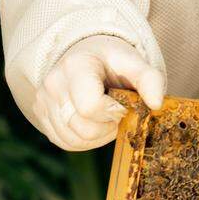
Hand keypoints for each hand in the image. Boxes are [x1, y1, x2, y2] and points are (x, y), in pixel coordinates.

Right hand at [32, 36, 163, 150]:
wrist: (87, 56)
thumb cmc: (112, 62)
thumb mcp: (134, 63)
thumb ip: (150, 79)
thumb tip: (156, 104)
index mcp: (75, 66)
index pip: (90, 106)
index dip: (114, 111)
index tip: (123, 102)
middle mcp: (53, 84)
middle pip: (84, 128)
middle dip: (108, 125)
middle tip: (117, 109)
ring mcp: (43, 102)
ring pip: (75, 139)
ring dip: (99, 134)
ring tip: (106, 113)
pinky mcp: (42, 117)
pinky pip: (67, 143)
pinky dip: (86, 140)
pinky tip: (94, 122)